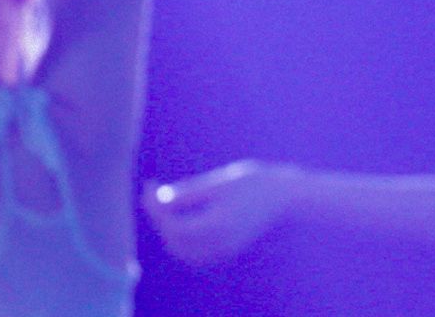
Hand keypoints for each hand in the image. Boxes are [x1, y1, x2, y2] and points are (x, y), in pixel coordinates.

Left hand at [144, 160, 299, 264]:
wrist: (284, 195)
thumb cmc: (252, 181)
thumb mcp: (216, 183)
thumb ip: (187, 194)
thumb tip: (158, 200)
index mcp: (219, 225)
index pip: (173, 227)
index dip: (155, 208)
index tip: (150, 184)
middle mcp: (222, 243)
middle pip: (175, 242)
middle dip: (159, 220)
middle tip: (154, 192)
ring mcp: (226, 249)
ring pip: (184, 252)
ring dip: (168, 231)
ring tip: (164, 202)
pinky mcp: (228, 248)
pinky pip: (196, 252)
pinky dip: (181, 238)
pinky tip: (178, 213)